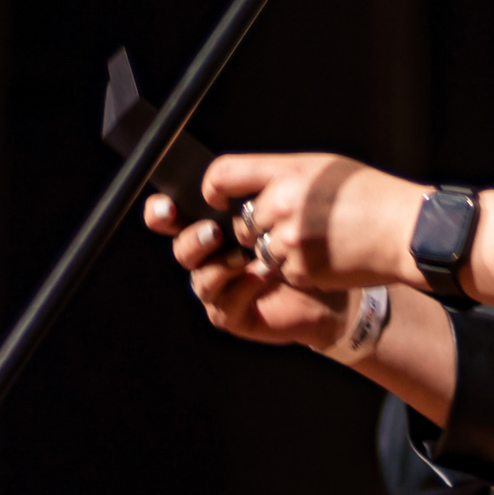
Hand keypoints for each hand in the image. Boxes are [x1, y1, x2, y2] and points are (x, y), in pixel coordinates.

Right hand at [144, 193, 351, 346]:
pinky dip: (242, 287)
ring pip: (200, 279)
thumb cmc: (304, 234)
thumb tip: (211, 183)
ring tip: (247, 256)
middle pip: (181, 249)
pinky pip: (223, 305)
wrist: (333, 275)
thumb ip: (243, 180)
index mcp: (212, 224)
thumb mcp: (278, 194)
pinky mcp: (233, 313)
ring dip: (221, 266)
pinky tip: (263, 274)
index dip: (160, 212)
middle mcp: (210, 257)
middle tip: (214, 233)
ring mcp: (219, 288)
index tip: (167, 207)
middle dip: (192, 240)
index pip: (172, 217)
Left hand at [203, 153, 427, 292]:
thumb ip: (283, 177)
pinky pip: (283, 273)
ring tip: (316, 240)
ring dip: (279, 252)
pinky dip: (299, 270)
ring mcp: (289, 241)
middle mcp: (282, 205)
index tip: (218, 198)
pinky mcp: (300, 271)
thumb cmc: (370, 196)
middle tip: (294, 225)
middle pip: (243, 223)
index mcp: (287, 173)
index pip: (222, 174)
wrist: (405, 231)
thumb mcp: (325, 170)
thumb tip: (252, 187)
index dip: (213, 189)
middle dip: (259, 229)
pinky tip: (327, 257)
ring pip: (261, 252)